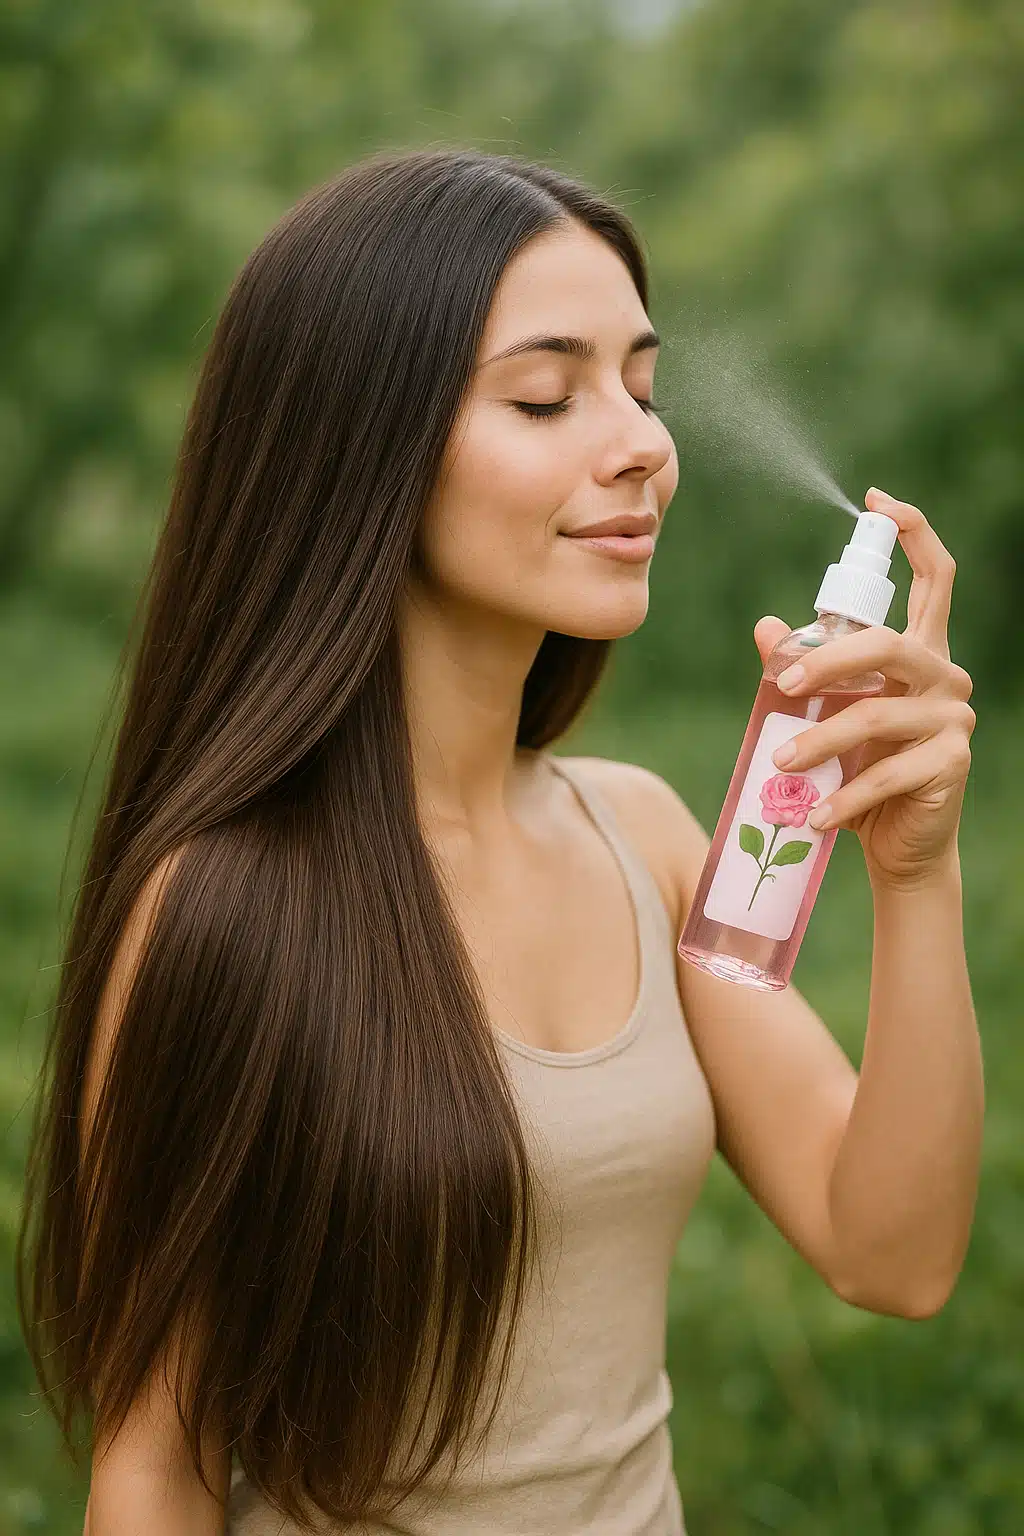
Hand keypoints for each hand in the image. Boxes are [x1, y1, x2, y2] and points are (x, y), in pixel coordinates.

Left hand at [751, 487, 975, 889]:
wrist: (899, 842)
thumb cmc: (861, 768)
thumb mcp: (827, 714)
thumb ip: (803, 670)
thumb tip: (766, 627)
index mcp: (919, 651)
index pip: (934, 577)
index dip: (913, 531)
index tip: (876, 501)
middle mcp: (944, 675)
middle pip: (887, 643)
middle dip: (827, 661)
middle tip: (779, 687)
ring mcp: (953, 718)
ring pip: (878, 713)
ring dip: (820, 739)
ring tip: (780, 763)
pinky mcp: (951, 763)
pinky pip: (887, 771)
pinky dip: (844, 796)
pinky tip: (814, 816)